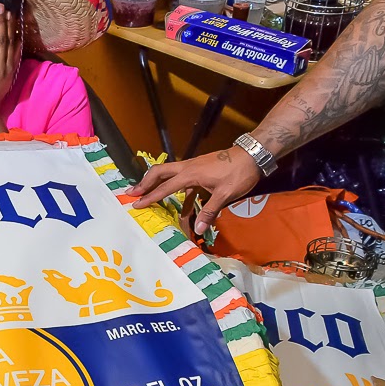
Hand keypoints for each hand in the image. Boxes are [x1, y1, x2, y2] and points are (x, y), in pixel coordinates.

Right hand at [125, 146, 260, 233]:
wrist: (252, 155)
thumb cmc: (239, 173)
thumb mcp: (225, 194)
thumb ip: (209, 211)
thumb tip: (197, 230)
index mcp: (190, 174)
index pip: (165, 187)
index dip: (150, 197)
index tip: (135, 204)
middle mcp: (187, 167)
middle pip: (159, 172)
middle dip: (144, 183)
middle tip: (132, 193)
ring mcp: (193, 166)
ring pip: (168, 172)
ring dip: (155, 182)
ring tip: (145, 192)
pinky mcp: (199, 168)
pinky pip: (181, 178)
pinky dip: (173, 187)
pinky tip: (174, 198)